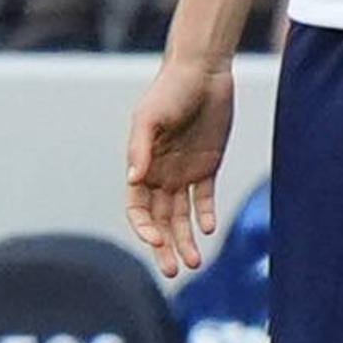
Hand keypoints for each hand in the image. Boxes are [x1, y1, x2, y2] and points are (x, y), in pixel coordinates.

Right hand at [125, 57, 234, 275]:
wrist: (203, 71)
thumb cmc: (170, 90)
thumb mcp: (150, 116)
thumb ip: (141, 147)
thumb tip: (133, 179)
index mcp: (141, 166)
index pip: (138, 208)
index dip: (145, 228)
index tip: (158, 241)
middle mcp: (160, 174)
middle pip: (160, 221)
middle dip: (166, 247)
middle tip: (176, 271)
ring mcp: (184, 172)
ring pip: (182, 216)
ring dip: (187, 240)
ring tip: (196, 262)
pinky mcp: (207, 166)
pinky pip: (205, 198)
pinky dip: (206, 215)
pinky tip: (209, 229)